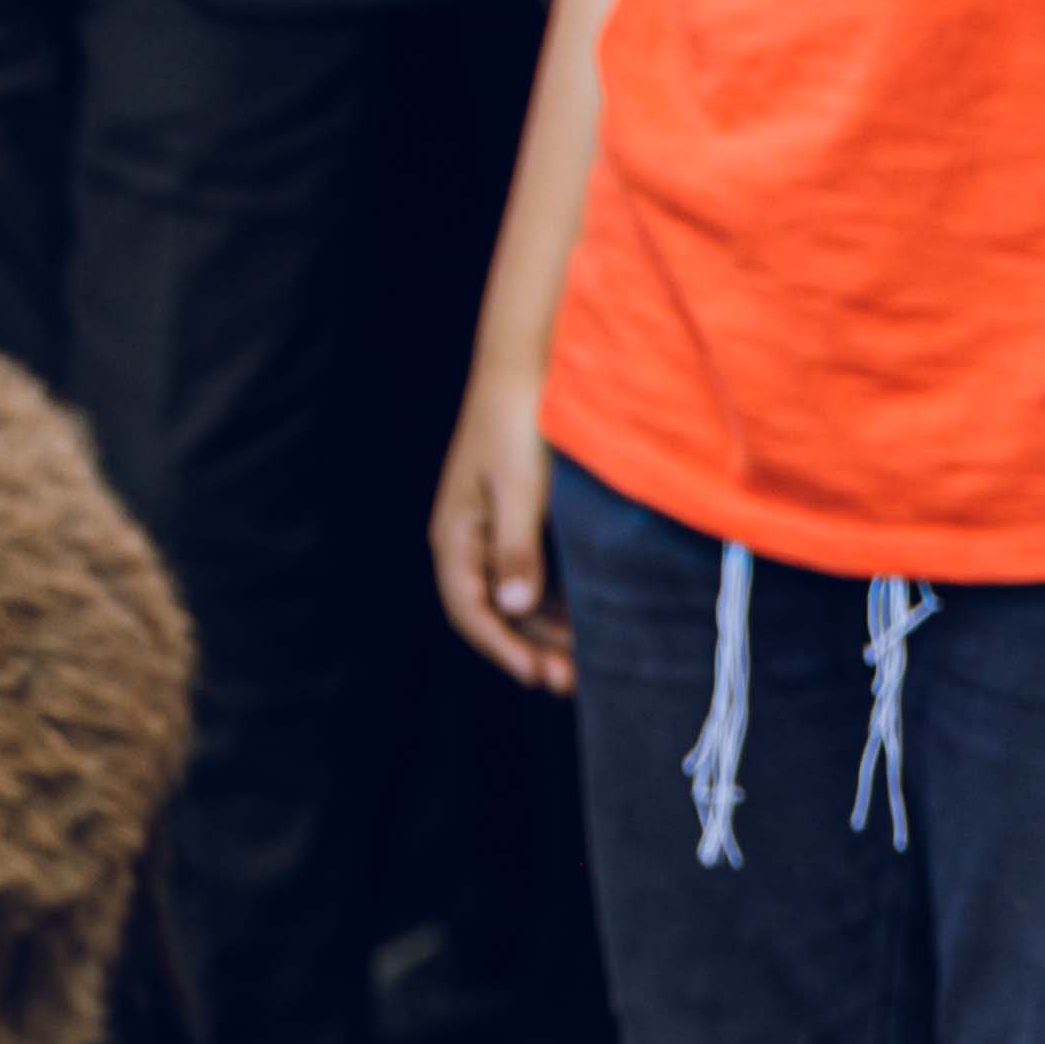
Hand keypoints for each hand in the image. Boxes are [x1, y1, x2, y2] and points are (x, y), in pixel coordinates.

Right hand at [431, 360, 570, 692]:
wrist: (526, 361)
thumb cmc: (519, 419)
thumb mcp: (520, 488)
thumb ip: (516, 549)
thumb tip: (510, 607)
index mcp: (456, 534)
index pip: (470, 610)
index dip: (503, 648)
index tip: (540, 677)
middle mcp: (469, 538)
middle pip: (494, 611)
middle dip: (531, 647)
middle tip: (573, 682)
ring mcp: (493, 527)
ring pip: (517, 595)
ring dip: (549, 628)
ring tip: (587, 656)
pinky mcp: (519, 515)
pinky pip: (534, 571)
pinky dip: (559, 597)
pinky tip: (589, 613)